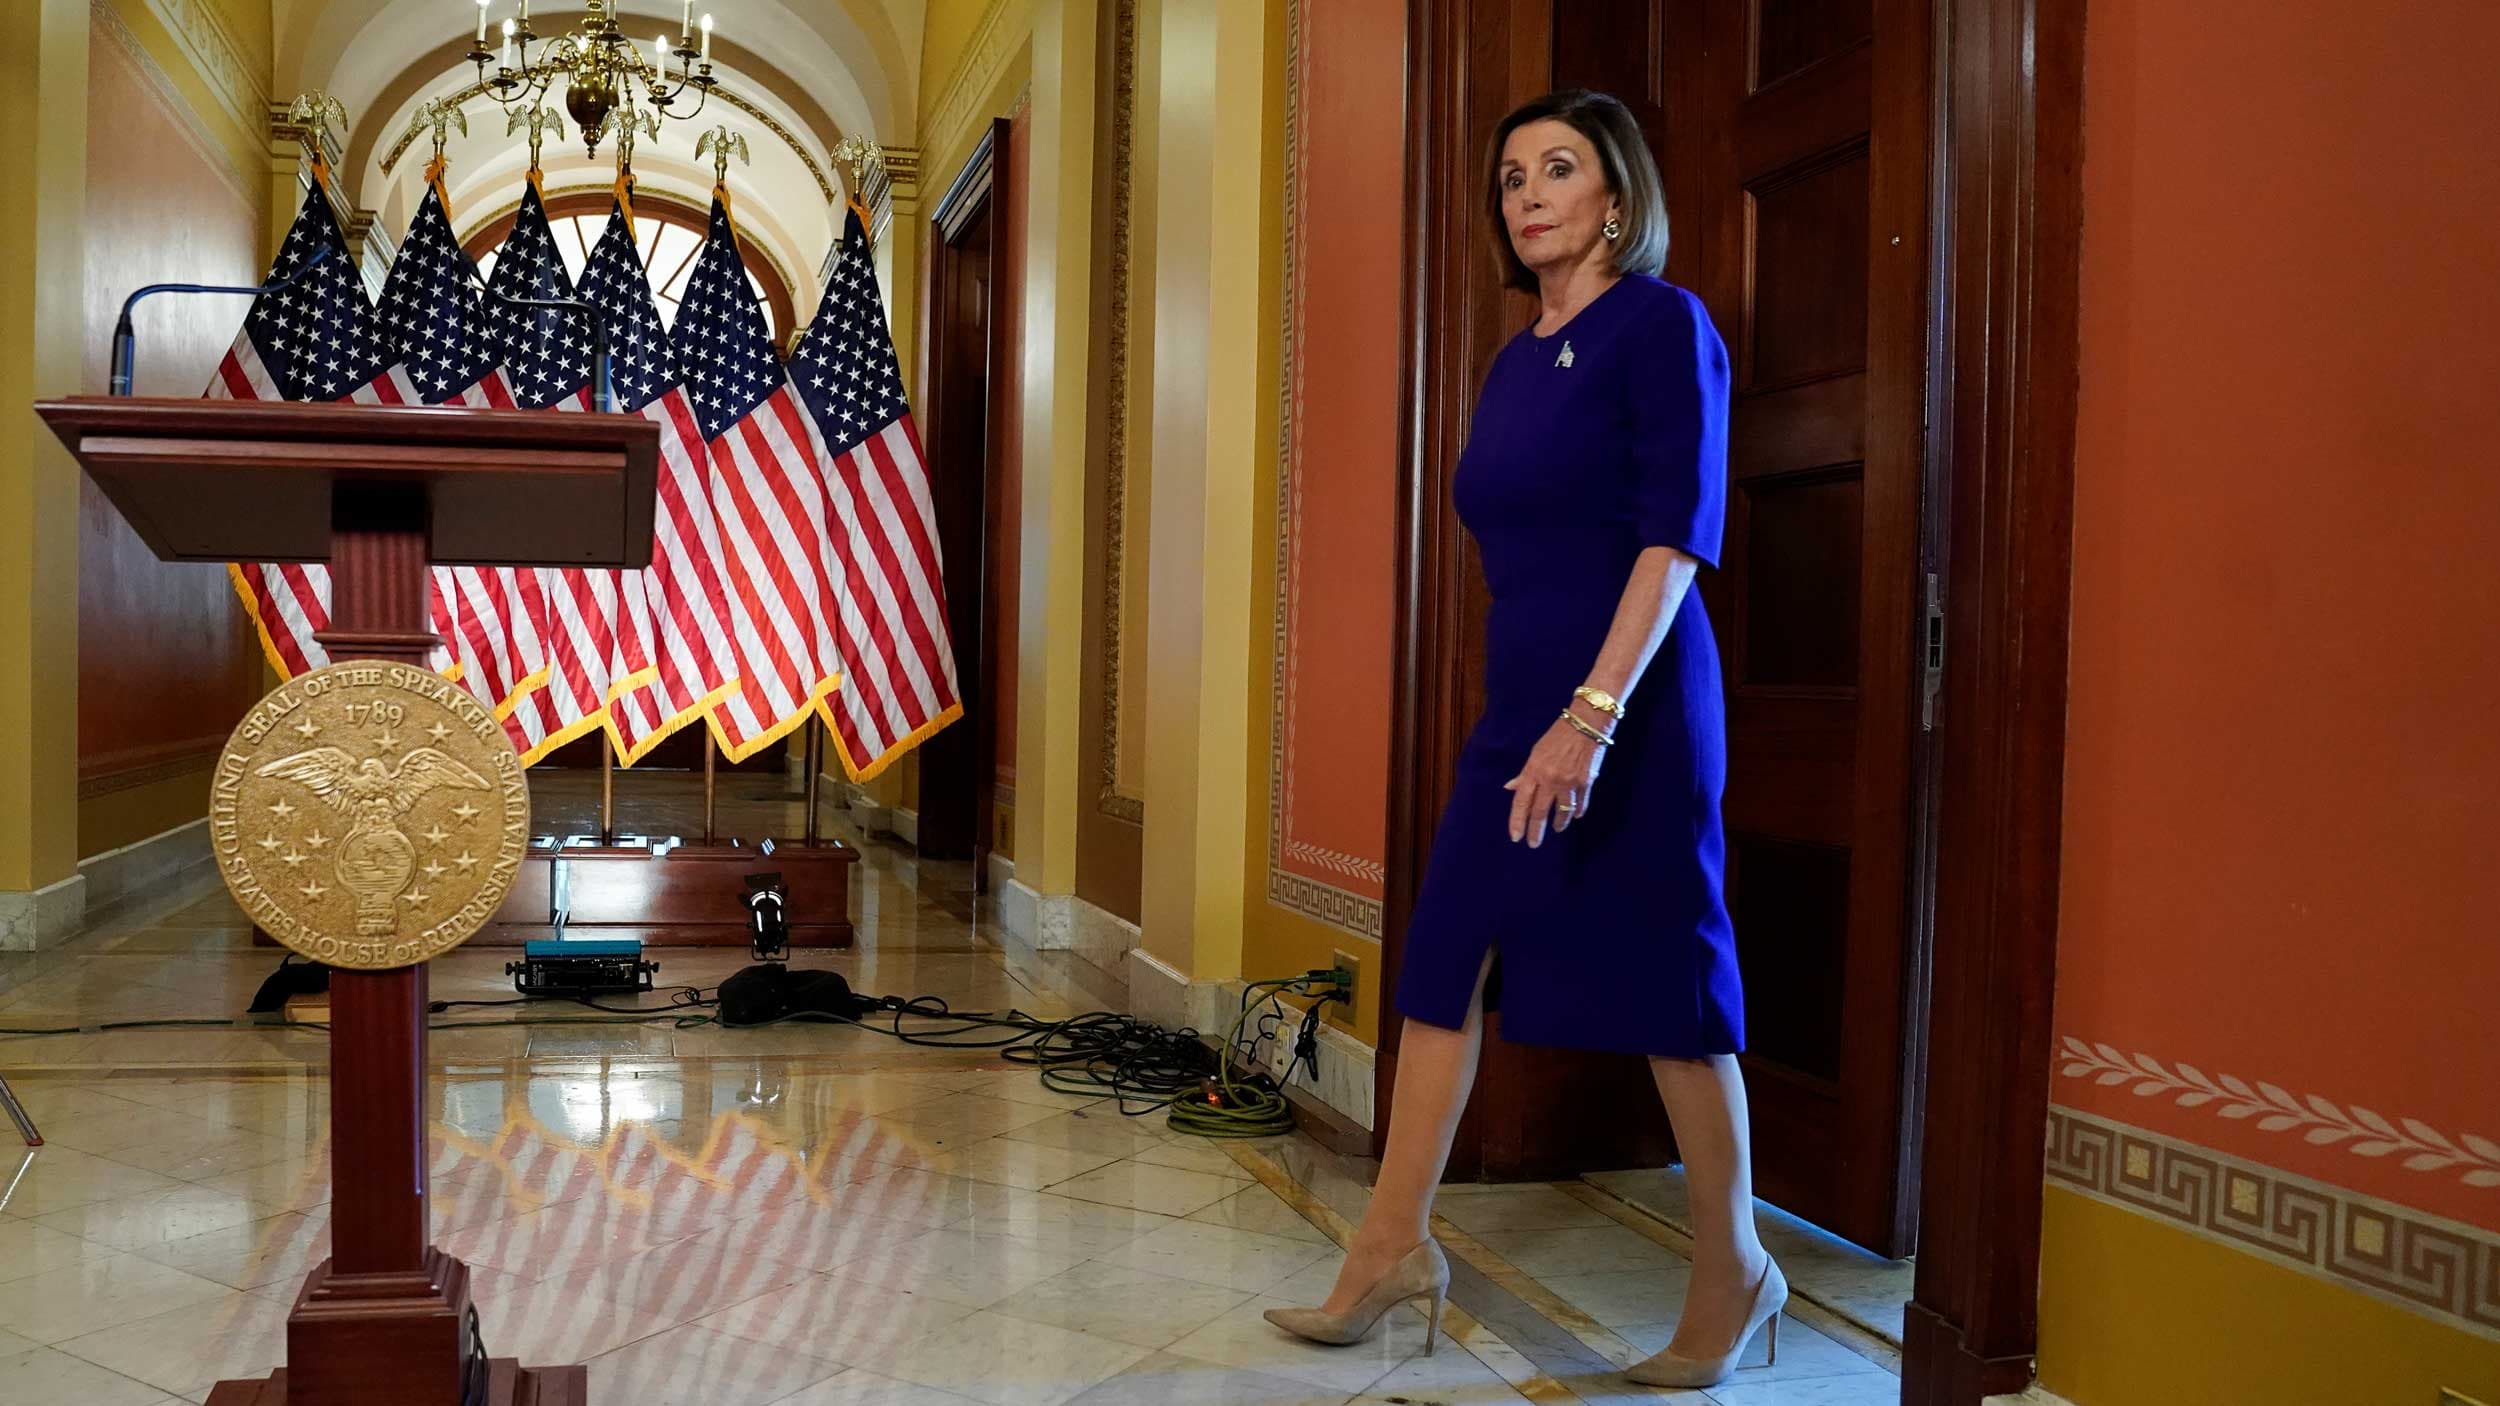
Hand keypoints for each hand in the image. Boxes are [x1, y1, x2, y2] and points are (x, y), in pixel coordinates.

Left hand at [1504, 715, 1606, 847]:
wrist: (1586, 724)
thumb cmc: (1557, 736)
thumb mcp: (1536, 752)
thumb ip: (1525, 773)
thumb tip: (1510, 788)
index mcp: (1534, 770)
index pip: (1521, 801)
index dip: (1517, 820)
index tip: (1516, 837)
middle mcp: (1549, 779)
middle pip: (1540, 811)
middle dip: (1535, 830)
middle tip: (1533, 844)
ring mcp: (1569, 782)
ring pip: (1562, 812)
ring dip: (1558, 824)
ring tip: (1556, 830)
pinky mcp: (1586, 782)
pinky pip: (1580, 804)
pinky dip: (1577, 812)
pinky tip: (1575, 817)